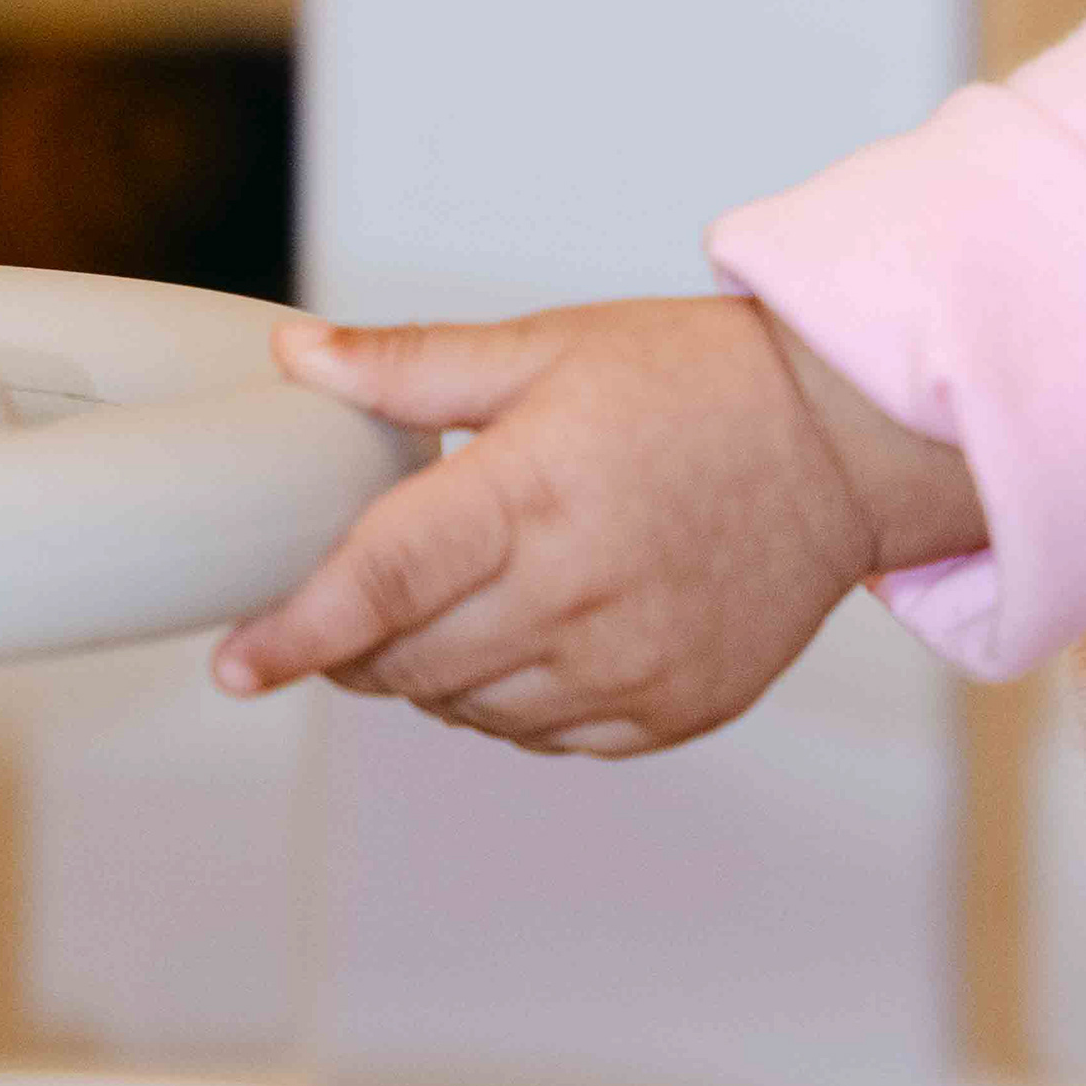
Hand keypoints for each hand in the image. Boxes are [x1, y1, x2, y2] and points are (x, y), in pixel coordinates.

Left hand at [210, 297, 985, 756]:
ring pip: (467, 710)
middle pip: (409, 661)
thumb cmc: (702, 384)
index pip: (380, 584)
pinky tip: (531, 639)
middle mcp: (581, 591)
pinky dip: (507, 704)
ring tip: (463, 603)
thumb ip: (410, 367)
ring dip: (430, 674)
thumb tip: (295, 360)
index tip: (237, 665)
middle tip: (363, 596)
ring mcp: (630, 663)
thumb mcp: (550, 347)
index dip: (295, 632)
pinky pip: (543, 738)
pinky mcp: (671, 710)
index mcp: (536, 491)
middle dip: (356, 643)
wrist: (848, 443)